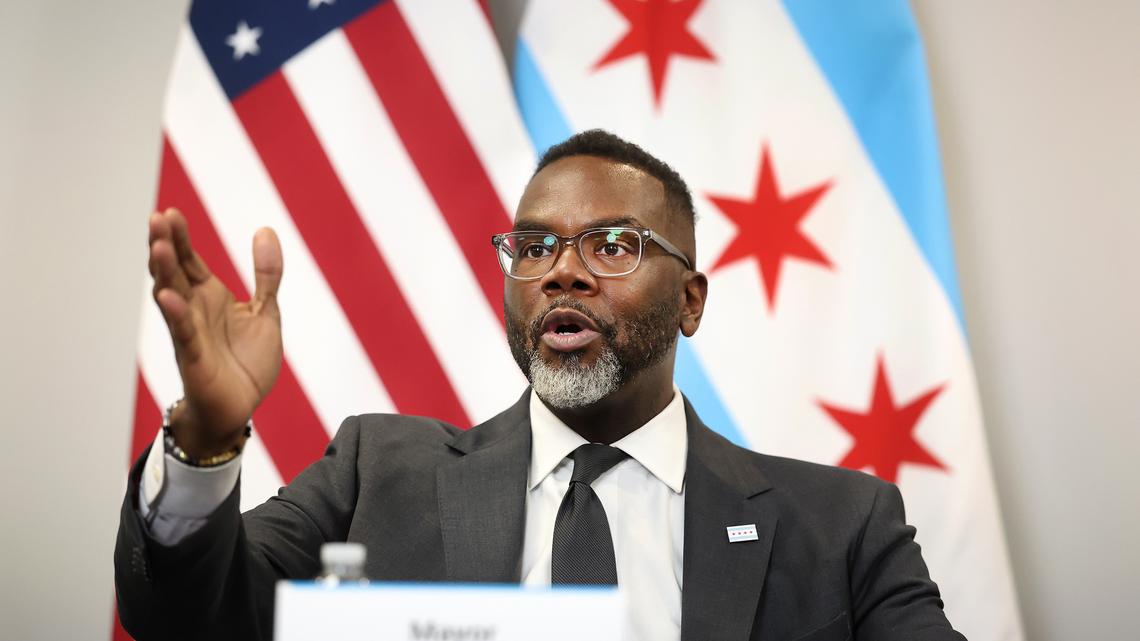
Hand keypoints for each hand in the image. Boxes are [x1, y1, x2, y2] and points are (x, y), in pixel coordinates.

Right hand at [148, 208, 282, 457]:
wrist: (241, 407)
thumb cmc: (247, 362)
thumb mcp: (266, 311)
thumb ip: (267, 274)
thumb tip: (265, 230)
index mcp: (209, 297)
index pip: (189, 260)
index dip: (180, 238)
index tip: (170, 212)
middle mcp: (193, 310)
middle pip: (174, 271)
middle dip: (164, 246)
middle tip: (156, 218)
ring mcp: (190, 332)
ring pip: (172, 296)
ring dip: (164, 272)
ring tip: (157, 246)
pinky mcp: (194, 357)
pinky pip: (183, 333)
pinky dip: (176, 314)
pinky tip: (168, 296)